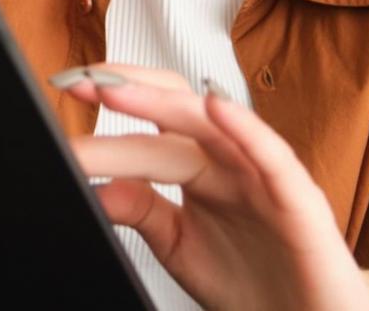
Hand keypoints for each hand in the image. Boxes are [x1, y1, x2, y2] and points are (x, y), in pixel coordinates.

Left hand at [53, 63, 368, 310]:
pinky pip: (273, 157)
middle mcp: (233, 162)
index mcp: (204, 168)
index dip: (117, 99)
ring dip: (164, 104)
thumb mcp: (179, 245)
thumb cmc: (255, 282)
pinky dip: (245, 128)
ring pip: (216, 125)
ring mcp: (265, 176)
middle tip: (78, 85)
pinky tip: (214, 106)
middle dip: (128, 93)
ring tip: (117, 89)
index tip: (69, 88)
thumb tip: (97, 188)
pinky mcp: (299, 201)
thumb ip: (143, 212)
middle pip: (178, 112)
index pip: (155, 120)